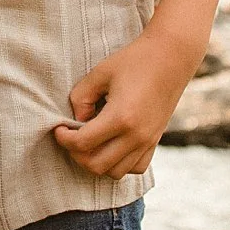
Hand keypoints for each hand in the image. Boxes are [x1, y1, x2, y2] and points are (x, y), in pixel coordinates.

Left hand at [54, 21, 203, 178]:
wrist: (171, 57)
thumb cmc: (133, 61)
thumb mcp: (99, 73)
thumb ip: (81, 99)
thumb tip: (76, 122)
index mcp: (120, 117)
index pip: (83, 144)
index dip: (63, 139)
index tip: (58, 128)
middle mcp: (136, 136)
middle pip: (96, 165)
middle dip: (76, 154)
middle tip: (70, 136)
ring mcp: (148, 141)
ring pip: (115, 172)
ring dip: (96, 162)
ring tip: (89, 142)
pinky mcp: (155, 141)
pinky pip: (136, 168)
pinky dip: (119, 164)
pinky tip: (110, 146)